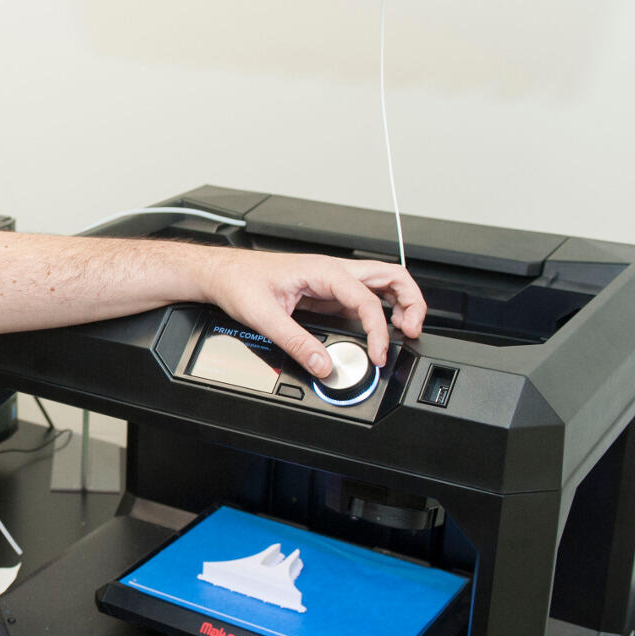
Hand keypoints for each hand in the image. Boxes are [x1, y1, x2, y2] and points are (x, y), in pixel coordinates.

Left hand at [199, 250, 425, 378]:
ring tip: (406, 329)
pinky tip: (379, 328)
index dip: (378, 329)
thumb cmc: (238, 281)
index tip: (377, 353)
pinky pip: (364, 297)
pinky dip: (380, 310)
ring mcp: (331, 279)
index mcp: (322, 270)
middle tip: (413, 331)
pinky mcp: (326, 291)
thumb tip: (324, 365)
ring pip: (382, 283)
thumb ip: (296, 343)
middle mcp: (332, 270)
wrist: (221, 273)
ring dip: (400, 303)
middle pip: (391, 276)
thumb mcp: (264, 316)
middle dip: (411, 301)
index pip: (367, 299)